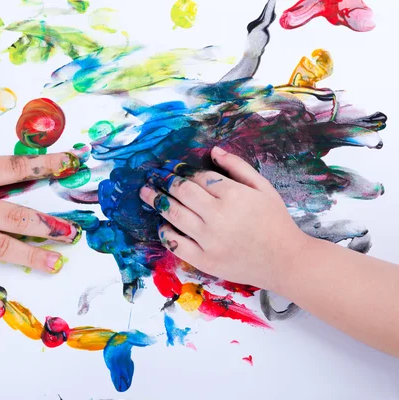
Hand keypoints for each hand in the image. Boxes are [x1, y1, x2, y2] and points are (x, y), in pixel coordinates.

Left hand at [139, 147, 310, 291]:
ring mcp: (209, 240)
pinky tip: (162, 224)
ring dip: (156, 201)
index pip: (199, 177)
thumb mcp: (263, 188)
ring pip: (175, 214)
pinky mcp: (205, 260)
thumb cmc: (276, 222)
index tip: (172, 167)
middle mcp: (218, 216)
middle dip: (164, 181)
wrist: (285, 261)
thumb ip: (237, 167)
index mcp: (233, 195)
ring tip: (145, 193)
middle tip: (153, 176)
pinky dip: (166, 232)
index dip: (182, 171)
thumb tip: (214, 150)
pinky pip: (177, 244)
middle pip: (182, 192)